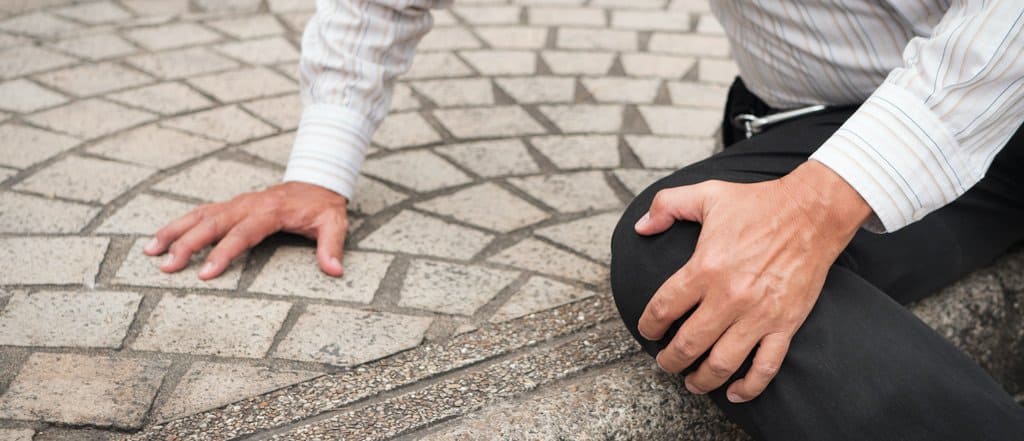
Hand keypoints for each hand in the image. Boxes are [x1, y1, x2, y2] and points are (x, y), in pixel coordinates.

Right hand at [144, 182, 349, 279]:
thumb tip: (335, 270)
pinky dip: (179, 224)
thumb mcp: (334, 223)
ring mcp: (237, 203)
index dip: (223, 253)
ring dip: (174, 231)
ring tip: (150, 251)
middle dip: (187, 245)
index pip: (243, 233)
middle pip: (212, 224)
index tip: (205, 274)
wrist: (317, 180)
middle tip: (166, 266)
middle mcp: (248, 205)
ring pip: (199, 215)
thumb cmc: (323, 206)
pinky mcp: (231, 205)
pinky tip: (161, 238)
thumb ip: (332, 246)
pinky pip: (201, 212)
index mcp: (270, 211)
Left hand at [633, 161, 870, 402]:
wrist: (813, 212)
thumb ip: (667, 205)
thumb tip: (640, 227)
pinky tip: (733, 393)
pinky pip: (765, 367)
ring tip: (691, 382)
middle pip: (688, 344)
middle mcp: (729, 297)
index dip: (649, 325)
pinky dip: (748, 387)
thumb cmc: (759, 203)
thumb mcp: (706, 194)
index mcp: (706, 268)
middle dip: (669, 360)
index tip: (647, 331)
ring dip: (701, 380)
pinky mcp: (784, 324)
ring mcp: (758, 314)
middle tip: (664, 362)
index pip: (664, 308)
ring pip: (721, 363)